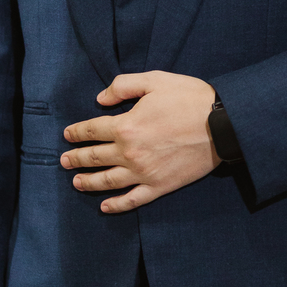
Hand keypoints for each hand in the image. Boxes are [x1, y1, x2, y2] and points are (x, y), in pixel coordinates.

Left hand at [62, 71, 219, 211]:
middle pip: (94, 158)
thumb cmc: (190, 98)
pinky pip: (132, 200)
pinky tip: (104, 206)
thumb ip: (123, 86)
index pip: (92, 131)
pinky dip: (116, 205)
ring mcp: (144, 173)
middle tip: (64, 160)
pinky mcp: (159, 187)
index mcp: (126, 126)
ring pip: (107, 181)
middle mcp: (129, 153)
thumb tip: (100, 99)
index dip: (77, 133)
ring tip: (76, 182)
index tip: (67, 135)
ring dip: (88, 182)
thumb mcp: (155, 80)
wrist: (222, 124)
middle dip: (75, 158)